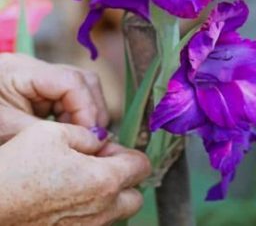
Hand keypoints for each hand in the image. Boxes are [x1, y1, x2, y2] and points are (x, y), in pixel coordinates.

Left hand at [0, 53, 108, 142]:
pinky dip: (75, 115)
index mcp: (22, 70)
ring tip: (81, 138)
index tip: (90, 137)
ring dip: (86, 113)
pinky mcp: (40, 89)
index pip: (71, 80)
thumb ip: (49, 133)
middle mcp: (35, 68)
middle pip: (83, 79)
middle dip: (91, 110)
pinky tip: (70, 132)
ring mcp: (39, 77)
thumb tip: (88, 139)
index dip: (87, 108)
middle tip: (91, 139)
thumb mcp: (7, 131)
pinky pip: (69, 97)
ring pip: (81, 87)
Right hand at [0, 121, 150, 224]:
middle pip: (135, 195)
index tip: (109, 147)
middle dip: (124, 177)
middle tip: (101, 163)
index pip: (141, 166)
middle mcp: (101, 209)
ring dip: (109, 193)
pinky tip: (69, 194)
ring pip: (116, 211)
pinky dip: (92, 208)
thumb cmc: (18, 168)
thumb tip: (100, 139)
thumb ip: (87, 135)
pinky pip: (96, 222)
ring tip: (82, 177)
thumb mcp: (54, 133)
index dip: (127, 152)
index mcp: (104, 180)